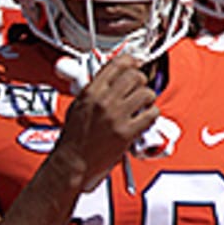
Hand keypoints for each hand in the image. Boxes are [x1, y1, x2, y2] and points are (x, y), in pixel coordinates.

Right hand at [52, 55, 159, 192]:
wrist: (72, 163)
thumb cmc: (73, 139)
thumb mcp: (77, 106)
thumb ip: (94, 90)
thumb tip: (111, 79)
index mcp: (90, 92)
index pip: (117, 65)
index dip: (130, 61)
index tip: (135, 63)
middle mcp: (104, 102)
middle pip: (135, 76)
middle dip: (140, 80)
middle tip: (138, 87)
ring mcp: (116, 117)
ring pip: (146, 93)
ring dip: (148, 98)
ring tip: (142, 104)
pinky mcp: (127, 133)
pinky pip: (151, 115)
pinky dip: (152, 115)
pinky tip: (144, 118)